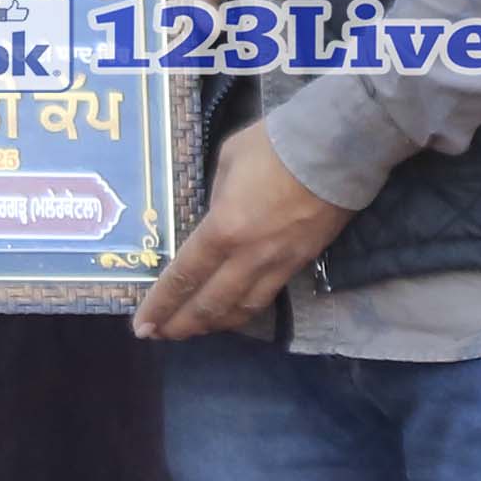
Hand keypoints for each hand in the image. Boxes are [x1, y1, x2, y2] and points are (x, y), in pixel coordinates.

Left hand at [135, 121, 345, 339]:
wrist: (338, 148)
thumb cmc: (277, 144)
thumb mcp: (229, 159)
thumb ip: (216, 195)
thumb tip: (217, 215)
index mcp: (223, 229)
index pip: (184, 277)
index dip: (161, 305)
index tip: (142, 325)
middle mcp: (248, 256)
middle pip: (209, 304)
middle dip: (181, 324)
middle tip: (160, 336)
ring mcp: (278, 263)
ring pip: (241, 309)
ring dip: (213, 324)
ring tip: (194, 329)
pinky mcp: (301, 262)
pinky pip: (267, 297)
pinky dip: (244, 311)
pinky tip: (234, 312)